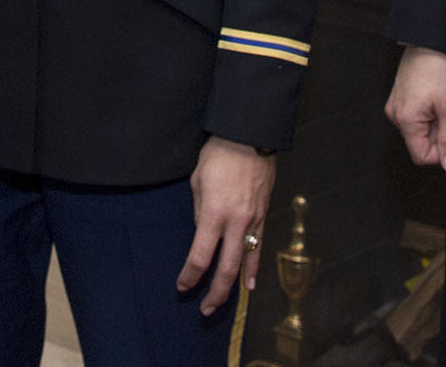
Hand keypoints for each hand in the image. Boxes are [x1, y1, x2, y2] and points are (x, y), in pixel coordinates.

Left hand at [178, 136, 273, 317]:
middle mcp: (235, 222)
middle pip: (226, 268)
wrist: (249, 137)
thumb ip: (199, 210)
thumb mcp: (197, 181)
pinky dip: (254, 265)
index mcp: (213, 213)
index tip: (182, 285)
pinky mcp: (264, 214)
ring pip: (246, 261)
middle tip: (205, 309)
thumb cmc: (218, 155)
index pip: (200, 256)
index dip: (190, 276)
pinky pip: (259, 245)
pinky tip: (251, 281)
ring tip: (227, 302)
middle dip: (215, 292)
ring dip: (235, 285)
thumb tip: (202, 232)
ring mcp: (253, 220)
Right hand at [385, 46, 445, 171]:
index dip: (441, 152)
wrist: (431, 38)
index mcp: (405, 119)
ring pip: (419, 128)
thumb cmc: (440, 67)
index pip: (421, 156)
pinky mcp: (400, 94)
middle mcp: (395, 113)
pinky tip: (437, 94)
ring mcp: (396, 103)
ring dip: (434, 121)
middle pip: (420, 142)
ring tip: (443, 100)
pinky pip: (415, 114)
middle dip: (438, 133)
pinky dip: (428, 110)